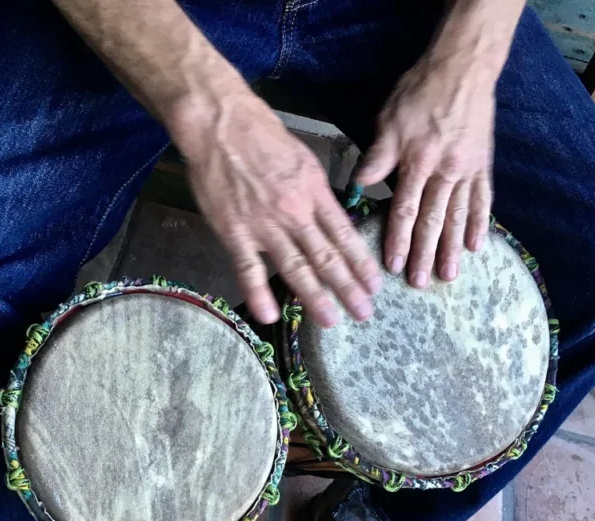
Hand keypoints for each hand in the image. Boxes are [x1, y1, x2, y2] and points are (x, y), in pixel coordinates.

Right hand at [172, 88, 381, 326]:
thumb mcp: (303, 158)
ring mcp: (264, 225)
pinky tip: (270, 315)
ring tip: (331, 320)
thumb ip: (316, 192)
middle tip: (364, 313)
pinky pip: (249, 269)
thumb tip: (331, 217)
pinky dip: (260, 293)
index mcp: (314, 192)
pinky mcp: (235, 232)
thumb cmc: (261, 135)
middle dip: (348, 288)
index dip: (360, 263)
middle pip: (326, 257)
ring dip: (315, 297)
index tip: (374, 284)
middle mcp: (294, 213)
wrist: (220, 125)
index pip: (344, 235)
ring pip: (296, 268)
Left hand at [353, 55, 495, 287]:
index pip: (405, 209)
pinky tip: (477, 246)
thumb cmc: (419, 93)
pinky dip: (480, 223)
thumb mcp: (390, 121)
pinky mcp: (482, 165)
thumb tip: (357, 186)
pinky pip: (483, 199)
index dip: (399, 239)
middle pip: (433, 220)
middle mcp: (445, 172)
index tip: (394, 265)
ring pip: (459, 216)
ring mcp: (467, 170)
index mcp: (418, 163)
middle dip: (426, 254)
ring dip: (452, 247)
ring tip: (450, 275)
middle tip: (421, 283)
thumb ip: (377, 157)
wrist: (463, 69)